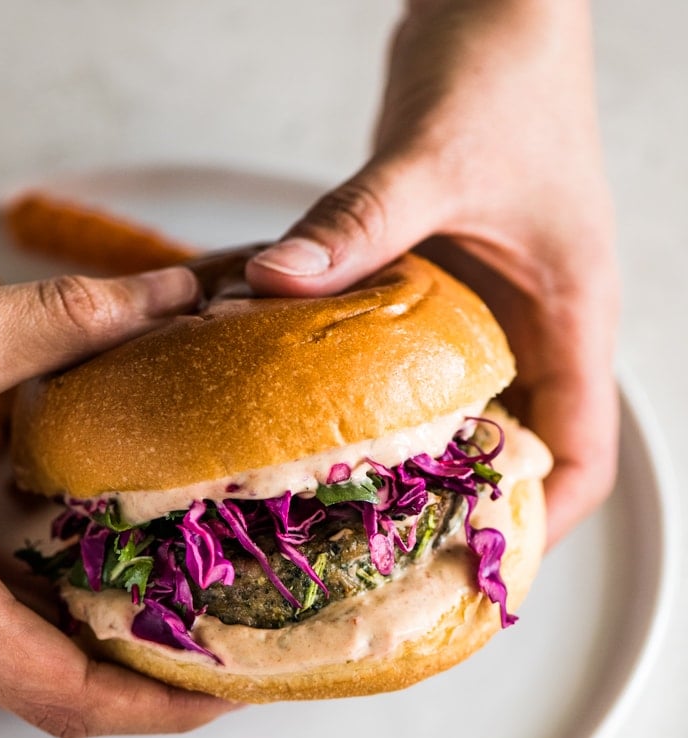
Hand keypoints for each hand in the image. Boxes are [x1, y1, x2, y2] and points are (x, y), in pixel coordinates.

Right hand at [0, 269, 237, 736]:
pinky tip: (106, 561)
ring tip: (198, 604)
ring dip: (113, 646)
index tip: (242, 690)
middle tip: (240, 641)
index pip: (72, 702)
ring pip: (29, 663)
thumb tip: (166, 292)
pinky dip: (62, 607)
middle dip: (156, 682)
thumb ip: (59, 321)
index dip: (165, 708)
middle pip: (63, 695)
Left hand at [246, 0, 618, 546]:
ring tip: (335, 497)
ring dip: (405, 449)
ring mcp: (485, 304)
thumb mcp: (436, 155)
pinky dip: (366, 380)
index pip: (582, 455)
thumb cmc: (503, 68)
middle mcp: (532, 323)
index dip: (538, 520)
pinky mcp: (439, 278)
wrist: (494, 2)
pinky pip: (410, 353)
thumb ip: (360, 224)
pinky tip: (301, 395)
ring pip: (457, 407)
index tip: (478, 568)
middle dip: (458, 506)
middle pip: (513, 449)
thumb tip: (270, 285)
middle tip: (383, 552)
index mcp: (569, 316)